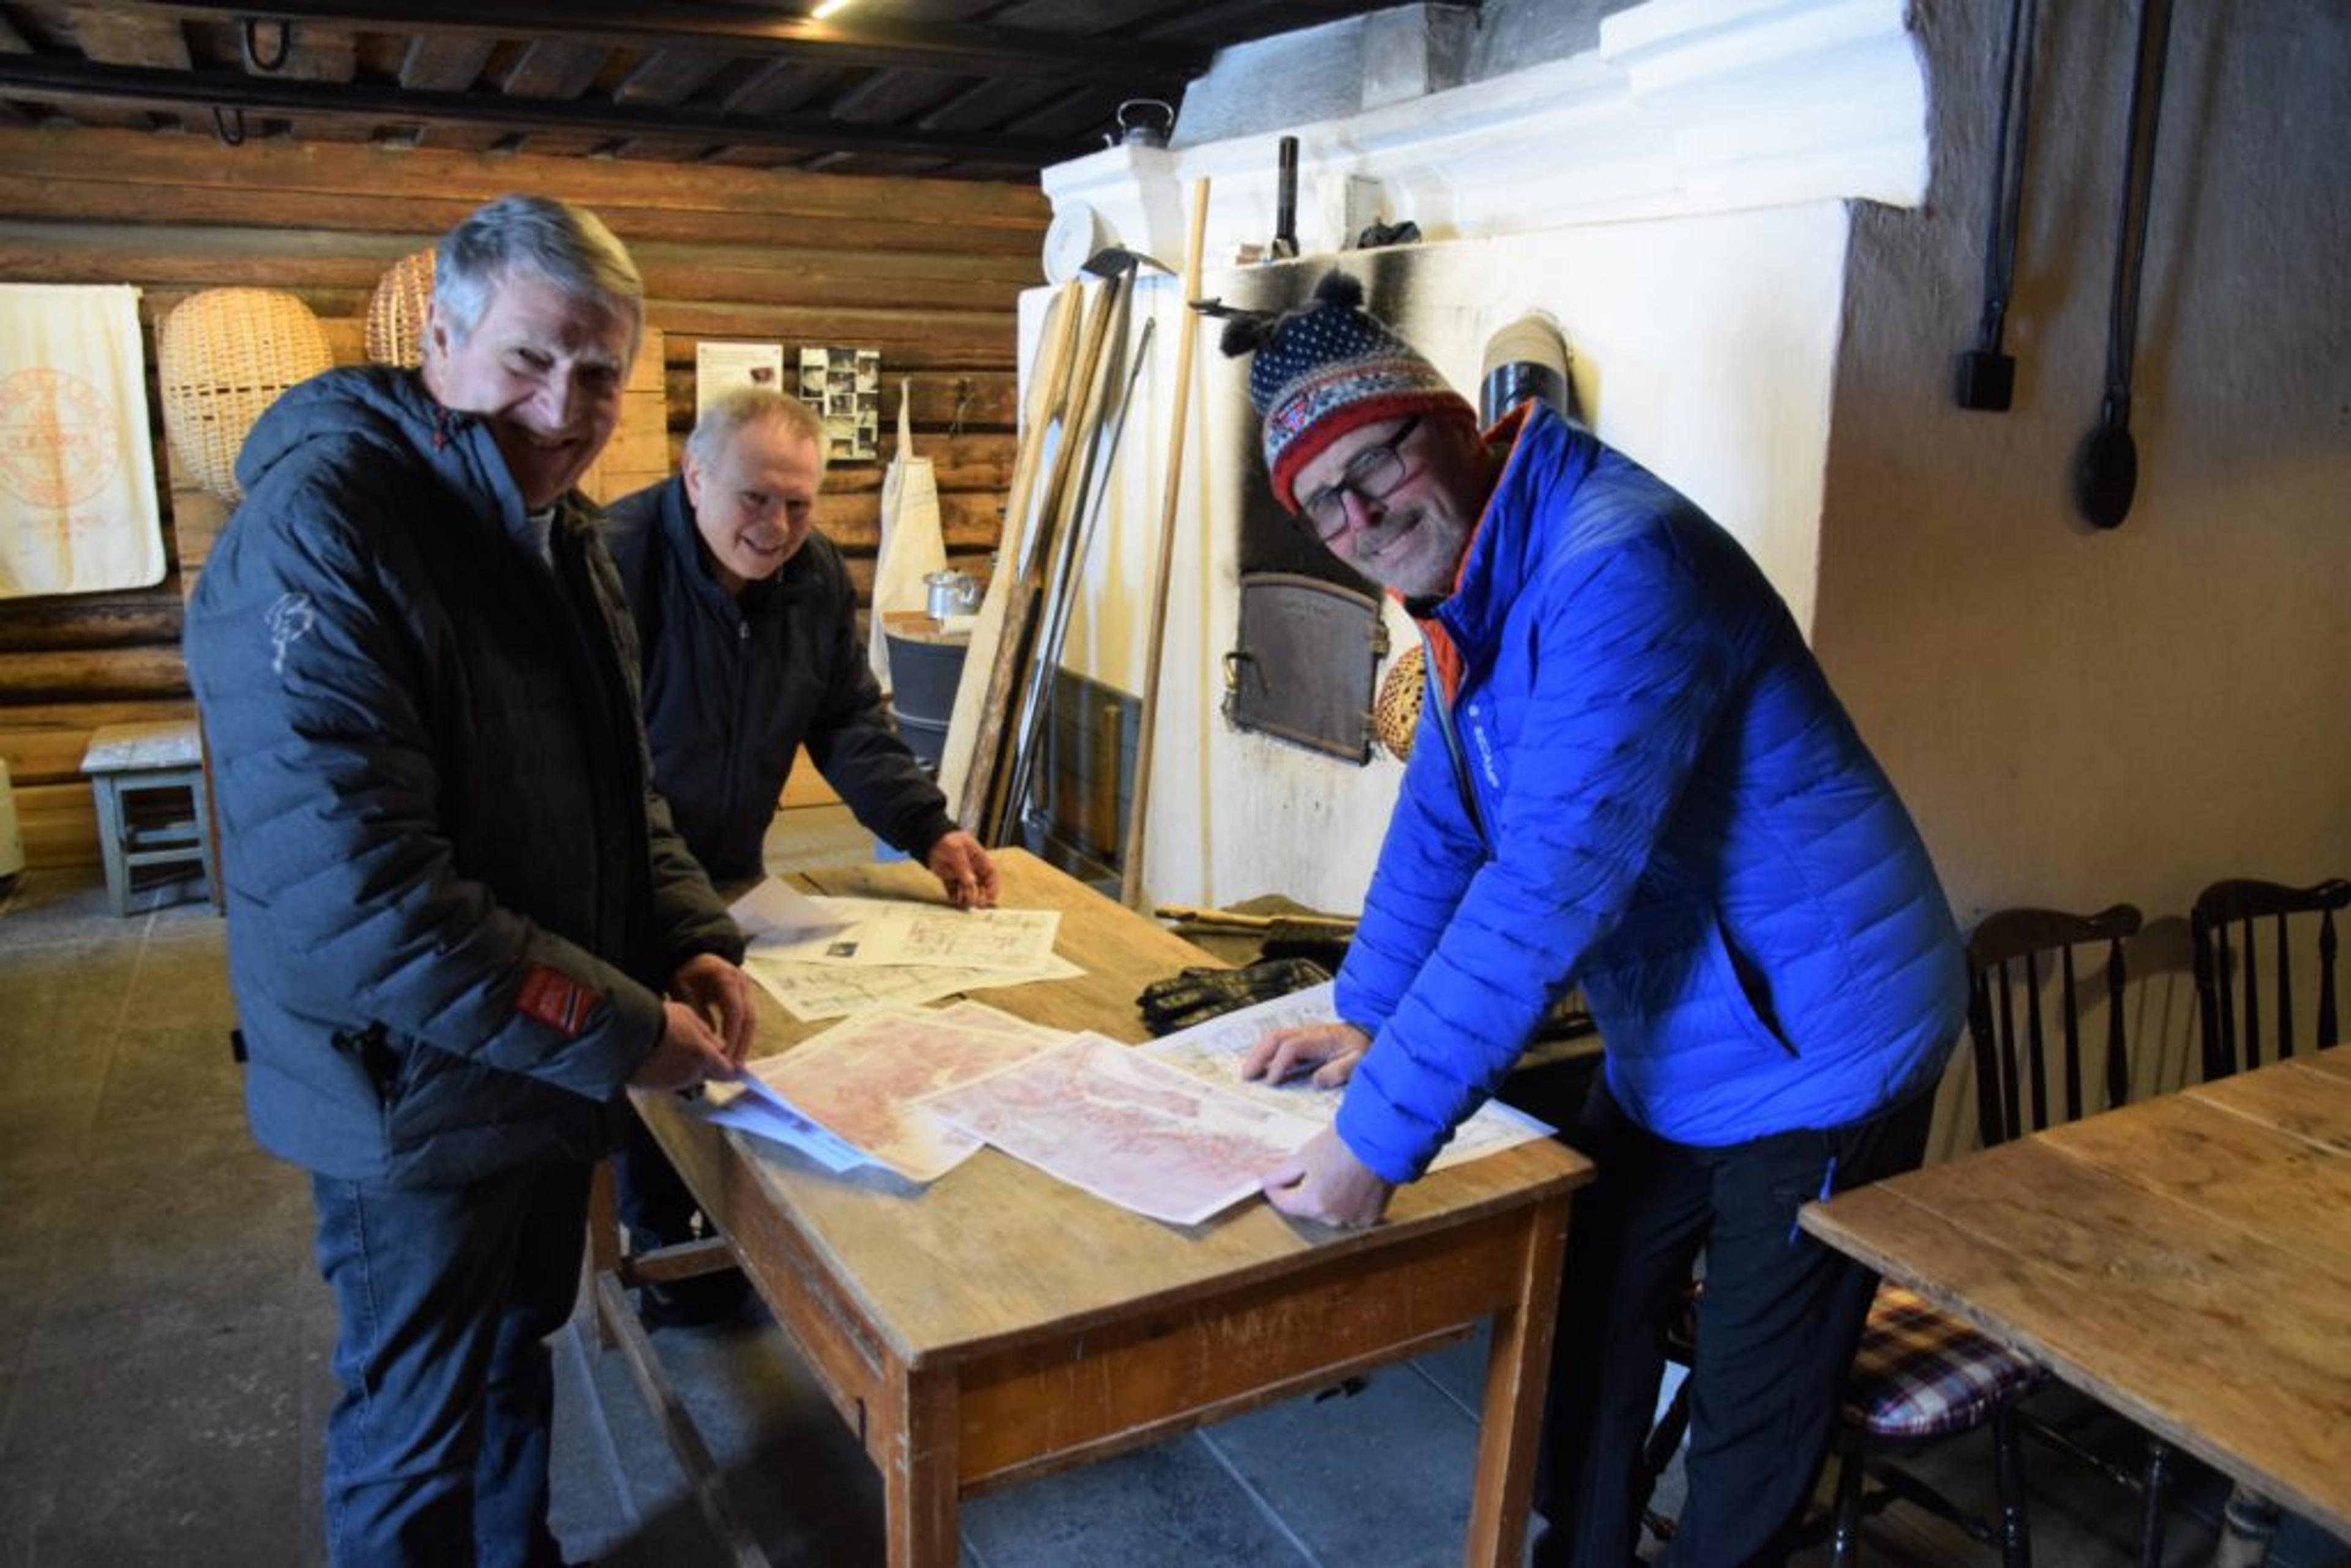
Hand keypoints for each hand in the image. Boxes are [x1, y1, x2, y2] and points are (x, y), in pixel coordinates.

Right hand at [630, 1000, 738, 1090]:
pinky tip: (660, 1056)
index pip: (727, 1072)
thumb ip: (708, 1035)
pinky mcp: (655, 1087)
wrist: (625, 1033)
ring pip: (688, 1078)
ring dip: (686, 1068)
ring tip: (673, 1049)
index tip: (735, 1067)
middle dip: (706, 1065)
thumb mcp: (689, 1017)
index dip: (731, 1069)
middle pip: (707, 1075)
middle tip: (695, 1049)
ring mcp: (672, 1083)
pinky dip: (669, 1072)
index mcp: (704, 1057)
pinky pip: (669, 1080)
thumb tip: (720, 1046)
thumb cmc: (659, 1020)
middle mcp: (690, 1074)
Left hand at [669, 952, 755, 1067]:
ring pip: (752, 1021)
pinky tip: (736, 1054)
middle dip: (743, 1044)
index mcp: (727, 978)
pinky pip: (748, 1021)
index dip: (732, 1034)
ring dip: (745, 1044)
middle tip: (734, 1067)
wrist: (694, 957)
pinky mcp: (746, 999)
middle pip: (750, 1018)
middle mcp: (743, 984)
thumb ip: (696, 1012)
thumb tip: (707, 1042)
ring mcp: (747, 991)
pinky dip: (743, 1038)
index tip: (724, 1055)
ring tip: (736, 1066)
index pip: (734, 1010)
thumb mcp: (684, 989)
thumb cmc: (687, 974)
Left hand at [926, 830, 998, 908]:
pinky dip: (954, 896)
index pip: (991, 874)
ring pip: (968, 890)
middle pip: (981, 885)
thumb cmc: (947, 840)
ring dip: (967, 898)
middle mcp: (972, 868)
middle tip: (977, 904)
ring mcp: (961, 874)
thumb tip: (972, 884)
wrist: (929, 839)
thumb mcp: (956, 851)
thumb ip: (964, 868)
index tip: (990, 897)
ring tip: (963, 904)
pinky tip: (953, 899)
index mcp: (978, 859)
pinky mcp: (949, 878)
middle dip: (981, 895)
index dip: (993, 885)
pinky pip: (954, 890)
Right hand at [1240, 1020, 1369, 1087]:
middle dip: (1258, 1055)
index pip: (1292, 1046)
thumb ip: (1339, 1071)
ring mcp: (1303, 1032)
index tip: (1272, 1082)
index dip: (1279, 1063)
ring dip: (1257, 1052)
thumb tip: (1315, 1081)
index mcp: (1321, 1038)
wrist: (1367, 1033)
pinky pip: (1277, 1040)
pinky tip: (1259, 1065)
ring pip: (1273, 1036)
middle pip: (1275, 1036)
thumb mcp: (1358, 1062)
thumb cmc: (1362, 1049)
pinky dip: (1264, 1051)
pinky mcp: (1301, 1037)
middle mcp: (1308, 1032)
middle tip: (1247, 1076)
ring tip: (1247, 1072)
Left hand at [1261, 1126, 1393, 1228]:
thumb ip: (1281, 1173)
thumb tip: (1265, 1182)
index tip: (1272, 1179)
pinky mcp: (1371, 1216)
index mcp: (1312, 1204)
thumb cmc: (1342, 1143)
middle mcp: (1332, 1218)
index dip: (1275, 1189)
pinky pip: (1350, 1213)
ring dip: (1324, 1198)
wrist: (1383, 1139)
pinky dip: (1345, 1201)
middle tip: (1305, 1171)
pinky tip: (1349, 1182)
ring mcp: (1353, 1220)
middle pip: (1307, 1208)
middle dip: (1302, 1192)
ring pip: (1329, 1212)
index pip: (1283, 1203)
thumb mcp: (1304, 1155)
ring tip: (1330, 1174)